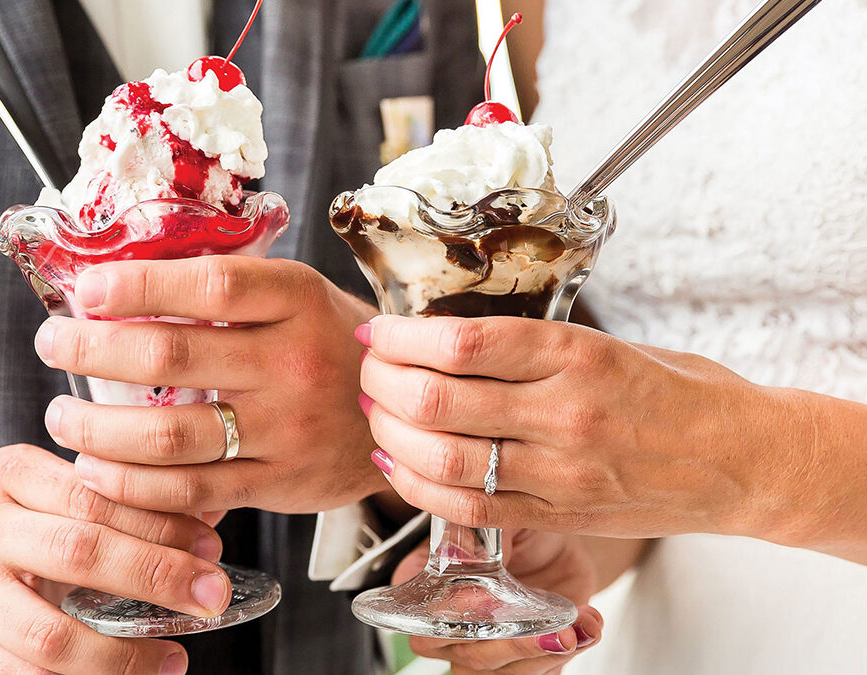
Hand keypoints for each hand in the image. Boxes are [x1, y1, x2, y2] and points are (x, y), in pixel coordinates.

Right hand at [0, 445, 228, 674]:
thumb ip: (118, 502)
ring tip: (174, 657)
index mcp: (10, 475)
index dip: (161, 524)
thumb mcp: (50, 498)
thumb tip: (209, 520)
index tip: (212, 547)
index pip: (97, 496)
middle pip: (80, 552)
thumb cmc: (12, 532)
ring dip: (124, 655)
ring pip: (52, 635)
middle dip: (156, 576)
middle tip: (211, 597)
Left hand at [34, 255, 382, 513]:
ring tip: (60, 417)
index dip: (138, 285)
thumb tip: (121, 283)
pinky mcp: (279, 483)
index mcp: (296, 300)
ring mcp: (287, 428)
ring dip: (98, 429)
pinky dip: (133, 485)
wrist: (405, 411)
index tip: (85, 291)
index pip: (209, 284)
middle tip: (52, 346)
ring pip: (171, 435)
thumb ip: (228, 290)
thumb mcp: (298, 297)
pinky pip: (191, 490)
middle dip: (93, 353)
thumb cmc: (331, 344)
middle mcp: (292, 362)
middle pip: (173, 358)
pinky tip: (97, 470)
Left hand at [358, 314, 812, 538]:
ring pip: (441, 457)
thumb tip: (442, 336)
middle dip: (381, 380)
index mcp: (575, 354)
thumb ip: (529, 346)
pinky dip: (417, 486)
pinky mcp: (557, 514)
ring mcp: (559, 471)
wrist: (741, 458)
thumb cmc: (675, 392)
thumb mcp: (606, 344)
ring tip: (374, 412)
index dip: (400, 337)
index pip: (460, 341)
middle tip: (368, 368)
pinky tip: (396, 463)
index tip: (379, 331)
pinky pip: (467, 507)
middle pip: (436, 397)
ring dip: (388, 432)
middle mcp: (563, 413)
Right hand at [392, 530, 602, 673]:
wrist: (557, 541)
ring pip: (499, 672)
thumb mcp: (502, 517)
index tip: (488, 605)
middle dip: (508, 646)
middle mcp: (449, 623)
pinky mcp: (522, 659)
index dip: (448, 619)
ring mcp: (483, 646)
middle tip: (547, 629)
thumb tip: (458, 552)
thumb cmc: (517, 524)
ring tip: (574, 629)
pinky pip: (539, 672)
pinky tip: (588, 627)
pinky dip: (568, 654)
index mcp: (425, 582)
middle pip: (463, 654)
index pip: (418, 617)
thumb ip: (479, 533)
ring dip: (541, 655)